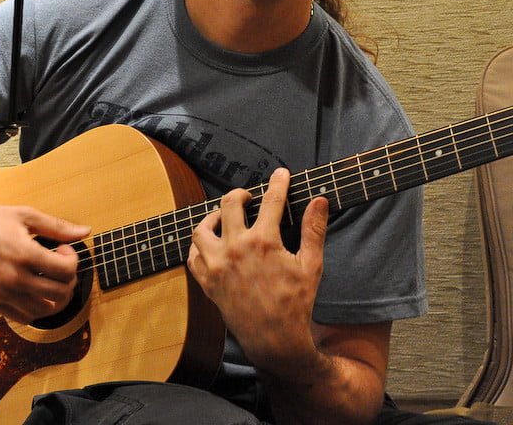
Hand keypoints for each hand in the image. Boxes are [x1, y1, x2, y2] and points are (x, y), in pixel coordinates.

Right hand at [0, 205, 90, 324]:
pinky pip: (24, 318)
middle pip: (60, 293)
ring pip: (45, 310)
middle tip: (61, 266)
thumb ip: (57, 226)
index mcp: (24, 254)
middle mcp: (14, 278)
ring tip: (50, 279)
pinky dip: (37, 309)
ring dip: (55, 296)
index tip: (63, 250)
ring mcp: (2, 294)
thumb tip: (85, 232)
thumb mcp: (23, 215)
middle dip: (69, 280)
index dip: (73, 260)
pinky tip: (35, 291)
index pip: (66, 270)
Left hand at [187, 168, 328, 379]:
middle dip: (240, 195)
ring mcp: (218, 265)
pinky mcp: (207, 282)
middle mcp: (236, 248)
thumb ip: (314, 230)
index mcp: (264, 241)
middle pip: (230, 204)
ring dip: (213, 217)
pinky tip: (211, 244)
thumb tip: (320, 201)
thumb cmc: (296, 303)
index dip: (278, 183)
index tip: (282, 174)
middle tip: (249, 197)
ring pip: (201, 228)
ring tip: (224, 217)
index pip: (271, 201)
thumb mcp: (311, 265)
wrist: (274, 339)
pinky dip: (199, 246)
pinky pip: (193, 256)